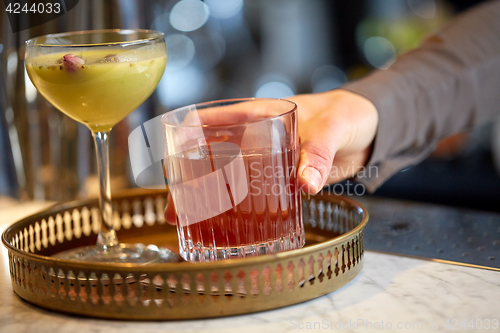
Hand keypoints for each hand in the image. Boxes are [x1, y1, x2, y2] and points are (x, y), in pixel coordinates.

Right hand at [164, 89, 377, 223]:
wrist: (367, 131)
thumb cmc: (347, 115)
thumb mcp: (334, 129)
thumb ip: (320, 153)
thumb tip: (304, 184)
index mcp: (259, 115)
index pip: (210, 120)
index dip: (184, 137)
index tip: (169, 159)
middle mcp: (253, 137)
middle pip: (210, 156)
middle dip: (189, 180)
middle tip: (178, 207)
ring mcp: (263, 159)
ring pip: (226, 178)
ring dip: (208, 199)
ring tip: (191, 222)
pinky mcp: (277, 178)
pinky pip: (250, 193)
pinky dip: (237, 208)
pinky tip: (227, 225)